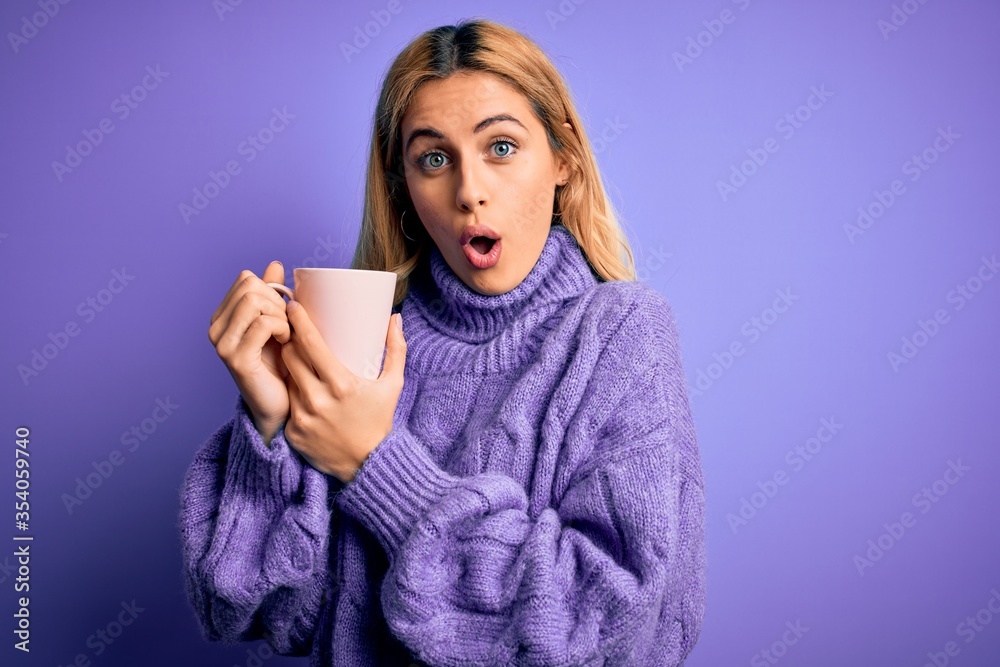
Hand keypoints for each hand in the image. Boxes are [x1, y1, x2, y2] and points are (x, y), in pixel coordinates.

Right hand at [207, 261, 290, 442]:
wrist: (280, 406)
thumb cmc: (282, 365)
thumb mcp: (278, 324)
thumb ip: (273, 295)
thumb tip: (274, 264)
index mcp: (223, 317)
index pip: (247, 279)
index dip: (272, 291)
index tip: (284, 313)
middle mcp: (215, 328)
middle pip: (250, 287)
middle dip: (277, 301)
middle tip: (288, 325)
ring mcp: (222, 343)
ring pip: (254, 301)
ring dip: (280, 315)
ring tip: (287, 334)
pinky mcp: (235, 358)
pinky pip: (263, 324)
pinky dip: (282, 328)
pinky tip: (286, 342)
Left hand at [280, 299, 405, 483]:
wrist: (366, 464)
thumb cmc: (379, 420)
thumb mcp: (393, 384)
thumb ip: (396, 349)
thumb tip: (395, 318)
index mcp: (341, 384)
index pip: (310, 343)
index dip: (298, 320)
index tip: (293, 305)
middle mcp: (318, 399)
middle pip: (290, 356)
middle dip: (289, 339)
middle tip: (292, 329)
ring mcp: (302, 416)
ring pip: (285, 376)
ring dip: (288, 364)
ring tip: (292, 354)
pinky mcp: (293, 430)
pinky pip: (286, 401)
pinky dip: (291, 390)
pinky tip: (295, 384)